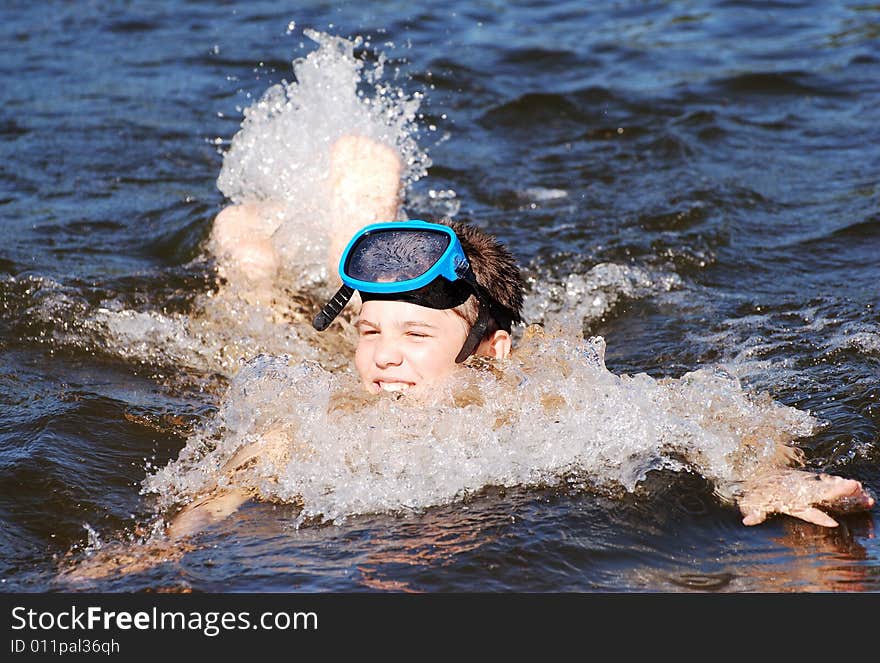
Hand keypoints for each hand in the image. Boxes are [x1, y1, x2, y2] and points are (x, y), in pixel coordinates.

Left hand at [737, 469, 874, 526]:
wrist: (758, 471)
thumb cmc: (760, 493)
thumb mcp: (755, 504)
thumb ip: (756, 513)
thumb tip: (747, 521)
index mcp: (791, 501)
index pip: (807, 511)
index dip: (818, 518)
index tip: (832, 523)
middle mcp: (802, 491)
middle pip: (823, 492)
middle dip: (838, 491)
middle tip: (855, 487)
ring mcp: (808, 485)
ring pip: (830, 487)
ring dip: (847, 490)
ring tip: (864, 493)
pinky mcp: (811, 481)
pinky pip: (829, 482)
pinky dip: (842, 484)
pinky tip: (860, 489)